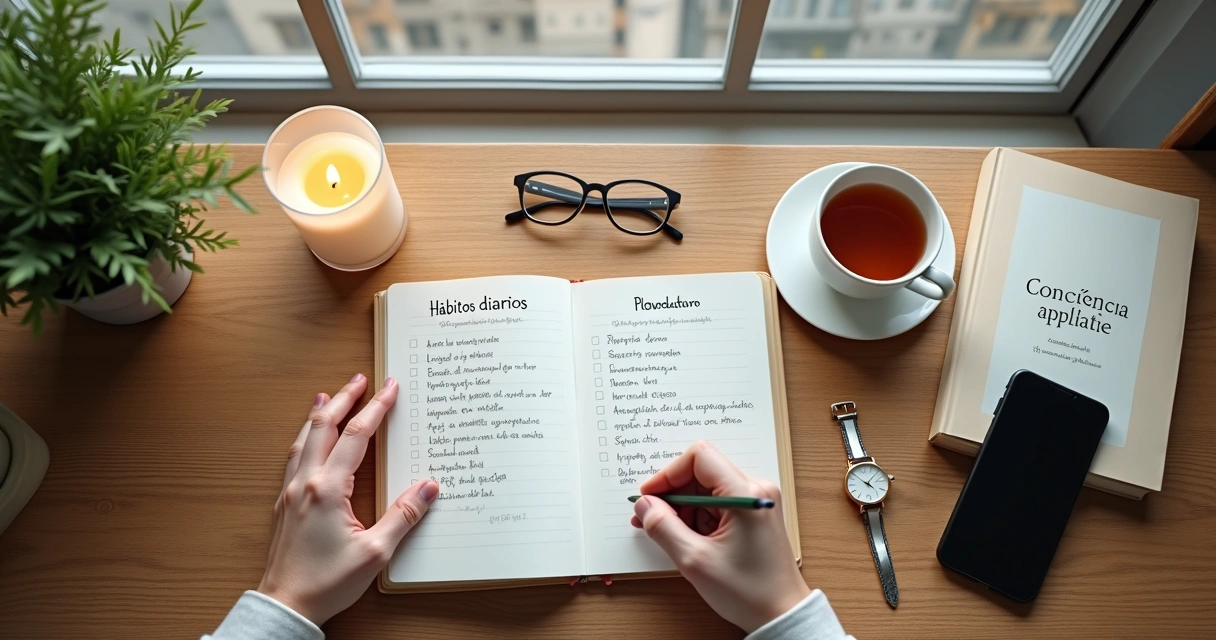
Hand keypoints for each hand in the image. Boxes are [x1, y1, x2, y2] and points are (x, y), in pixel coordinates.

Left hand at [258, 374, 439, 625]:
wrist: (285, 605)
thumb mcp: (374, 552)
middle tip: (360, 379)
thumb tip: (428, 488)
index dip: (375, 408)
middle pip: (324, 426)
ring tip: (329, 395)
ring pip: (304, 438)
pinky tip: (309, 439)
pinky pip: (294, 457)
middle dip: (344, 398)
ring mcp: (291, 492)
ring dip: (320, 413)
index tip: (390, 387)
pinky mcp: (284, 504)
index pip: (356, 436)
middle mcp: (306, 483)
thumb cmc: (326, 583)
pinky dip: (305, 437)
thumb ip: (403, 516)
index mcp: (328, 489)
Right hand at [631, 441, 809, 632]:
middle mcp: (754, 489)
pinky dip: (697, 517)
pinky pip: (716, 503)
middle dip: (672, 493)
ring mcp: (755, 500)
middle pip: (701, 471)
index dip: (668, 474)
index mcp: (745, 493)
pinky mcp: (752, 513)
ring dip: (683, 508)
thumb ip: (663, 527)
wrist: (782, 614)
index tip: (649, 496)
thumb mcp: (695, 560)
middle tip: (650, 518)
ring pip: (706, 488)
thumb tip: (644, 505)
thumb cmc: (749, 591)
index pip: (699, 457)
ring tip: (668, 535)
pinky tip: (686, 538)